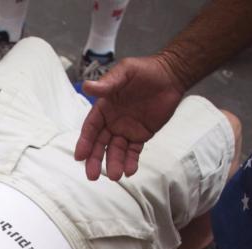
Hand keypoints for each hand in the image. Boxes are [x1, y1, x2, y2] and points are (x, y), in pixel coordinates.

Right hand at [74, 54, 185, 181]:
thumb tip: (87, 86)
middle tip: (92, 175)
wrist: (171, 75)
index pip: (91, 128)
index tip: (80, 156)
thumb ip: (108, 83)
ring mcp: (126, 130)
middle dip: (95, 160)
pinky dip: (131, 161)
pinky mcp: (141, 136)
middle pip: (100, 144)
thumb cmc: (145, 70)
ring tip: (116, 175)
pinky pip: (134, 151)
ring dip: (114, 163)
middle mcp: (112, 121)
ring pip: (116, 151)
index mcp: (104, 108)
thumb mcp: (125, 72)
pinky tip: (130, 171)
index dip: (85, 142)